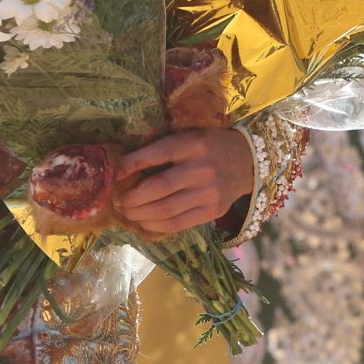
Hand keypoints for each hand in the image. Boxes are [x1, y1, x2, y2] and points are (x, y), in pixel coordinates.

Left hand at [114, 128, 253, 236]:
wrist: (248, 161)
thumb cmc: (210, 145)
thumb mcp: (190, 136)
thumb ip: (165, 148)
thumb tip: (126, 166)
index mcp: (193, 144)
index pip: (158, 154)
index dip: (132, 164)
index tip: (115, 173)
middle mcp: (201, 169)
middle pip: (158, 188)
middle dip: (131, 197)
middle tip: (117, 200)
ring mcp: (209, 194)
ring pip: (165, 210)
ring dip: (139, 214)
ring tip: (127, 212)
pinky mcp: (212, 212)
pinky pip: (177, 224)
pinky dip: (155, 226)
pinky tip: (144, 222)